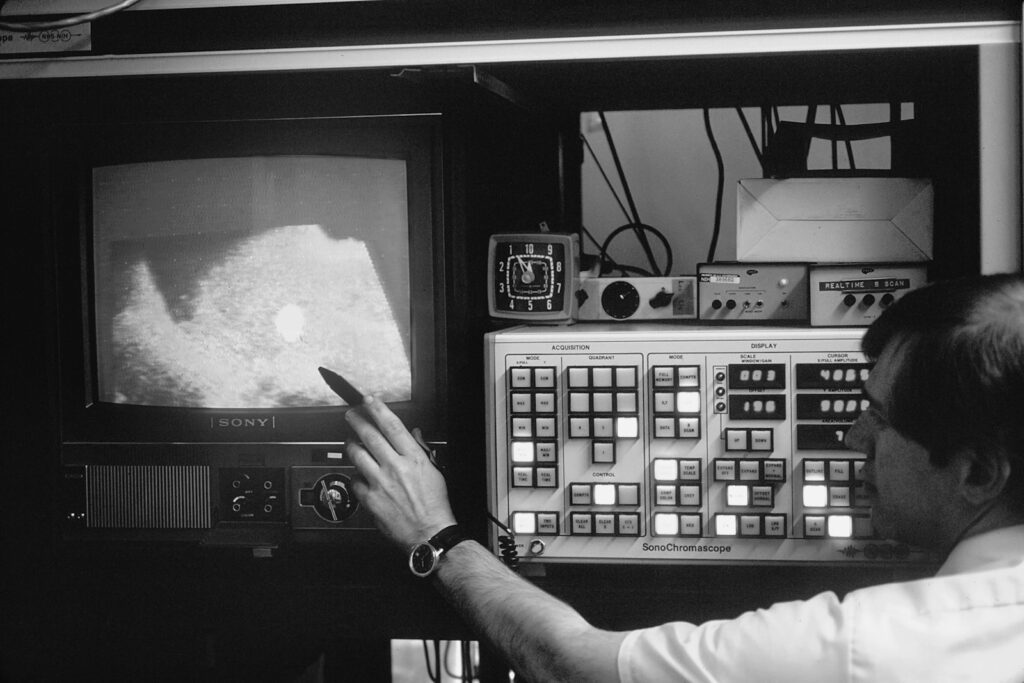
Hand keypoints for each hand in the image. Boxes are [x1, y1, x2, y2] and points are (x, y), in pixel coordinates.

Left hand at [345, 396, 455, 548]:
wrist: (429, 533)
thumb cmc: (435, 505)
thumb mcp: (435, 471)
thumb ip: (421, 450)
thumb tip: (413, 434)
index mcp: (413, 458)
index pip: (391, 426)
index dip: (377, 409)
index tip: (369, 400)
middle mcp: (394, 467)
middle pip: (369, 436)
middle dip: (357, 420)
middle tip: (350, 414)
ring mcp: (379, 483)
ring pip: (357, 454)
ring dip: (351, 445)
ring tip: (351, 442)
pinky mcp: (370, 499)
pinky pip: (355, 480)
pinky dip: (356, 475)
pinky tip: (359, 475)